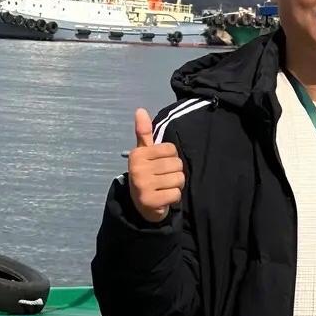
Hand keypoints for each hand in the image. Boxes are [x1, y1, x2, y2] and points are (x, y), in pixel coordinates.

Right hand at [128, 108, 185, 223]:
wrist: (140, 204)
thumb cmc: (147, 174)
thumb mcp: (144, 153)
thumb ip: (144, 133)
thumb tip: (140, 110)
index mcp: (138, 154)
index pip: (171, 149)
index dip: (171, 158)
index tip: (161, 165)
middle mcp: (137, 169)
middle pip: (176, 164)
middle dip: (175, 173)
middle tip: (164, 179)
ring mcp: (143, 185)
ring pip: (178, 179)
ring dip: (176, 186)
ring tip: (165, 188)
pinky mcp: (150, 201)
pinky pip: (176, 194)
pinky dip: (174, 197)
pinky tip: (164, 197)